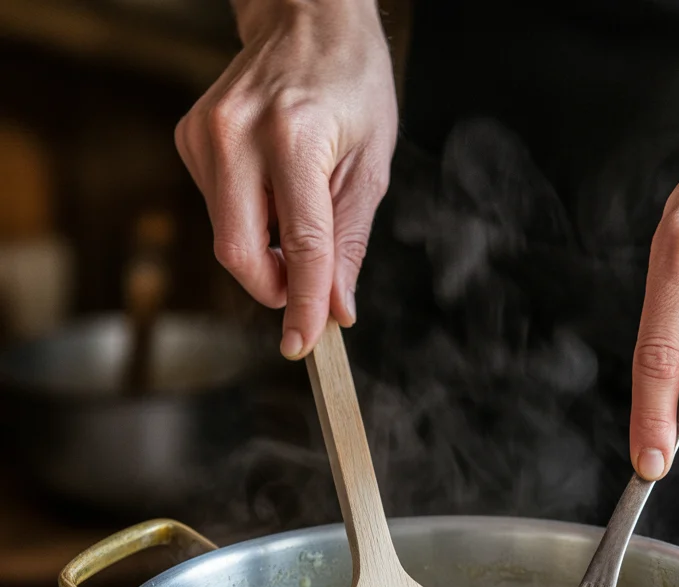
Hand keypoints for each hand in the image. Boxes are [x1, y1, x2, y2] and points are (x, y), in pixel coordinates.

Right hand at [175, 0, 397, 358]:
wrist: (306, 18)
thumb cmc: (351, 84)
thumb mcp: (372, 164)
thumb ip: (349, 241)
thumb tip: (335, 307)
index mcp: (294, 137)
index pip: (299, 246)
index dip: (302, 304)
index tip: (304, 344)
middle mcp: (237, 133)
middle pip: (238, 254)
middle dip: (273, 288)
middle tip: (305, 291)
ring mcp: (205, 134)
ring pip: (227, 237)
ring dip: (265, 251)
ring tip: (299, 210)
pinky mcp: (190, 138)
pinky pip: (219, 210)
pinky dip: (251, 221)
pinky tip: (274, 187)